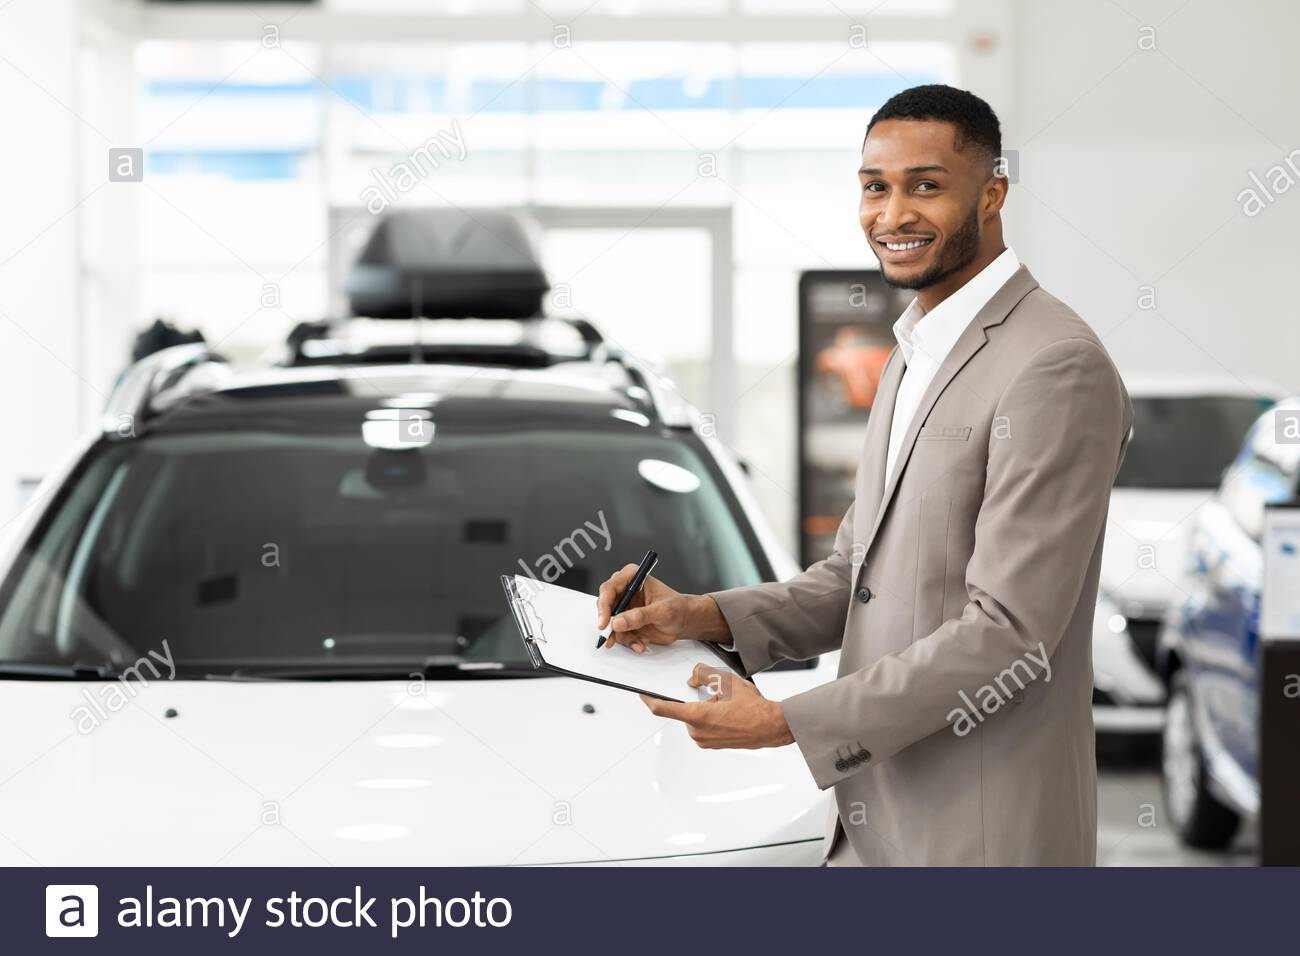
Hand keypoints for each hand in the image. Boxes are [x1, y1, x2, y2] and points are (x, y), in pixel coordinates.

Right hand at [595, 567, 728, 652]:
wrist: (686, 621)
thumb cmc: (678, 608)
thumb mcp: (662, 611)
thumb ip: (640, 616)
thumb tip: (618, 622)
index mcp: (633, 577)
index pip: (610, 588)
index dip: (604, 606)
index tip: (605, 623)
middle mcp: (625, 590)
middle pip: (605, 606)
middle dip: (609, 624)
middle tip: (611, 637)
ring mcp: (624, 607)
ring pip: (610, 623)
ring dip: (623, 636)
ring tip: (639, 642)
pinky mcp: (626, 621)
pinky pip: (619, 633)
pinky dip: (629, 641)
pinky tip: (641, 644)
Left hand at [639, 664, 794, 749]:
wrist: (771, 727)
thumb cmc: (753, 707)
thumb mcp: (727, 681)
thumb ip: (704, 673)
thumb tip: (692, 677)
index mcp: (698, 716)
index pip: (663, 708)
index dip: (649, 699)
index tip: (642, 693)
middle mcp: (697, 732)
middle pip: (683, 709)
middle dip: (693, 698)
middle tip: (714, 693)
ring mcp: (704, 741)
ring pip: (694, 717)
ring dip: (703, 707)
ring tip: (725, 703)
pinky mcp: (711, 745)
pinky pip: (703, 726)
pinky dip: (709, 716)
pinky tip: (727, 712)